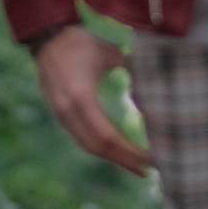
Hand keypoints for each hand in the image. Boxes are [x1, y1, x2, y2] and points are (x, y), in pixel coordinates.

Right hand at [35, 27, 151, 177]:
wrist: (47, 38)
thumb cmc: (81, 42)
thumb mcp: (109, 53)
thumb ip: (134, 67)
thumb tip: (159, 80)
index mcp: (82, 97)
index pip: (109, 136)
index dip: (130, 152)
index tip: (152, 159)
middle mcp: (69, 111)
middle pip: (99, 147)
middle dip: (124, 161)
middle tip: (150, 170)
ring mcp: (62, 115)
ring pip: (88, 146)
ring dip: (113, 158)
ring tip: (137, 166)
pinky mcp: (61, 115)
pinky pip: (81, 138)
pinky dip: (100, 149)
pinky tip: (117, 153)